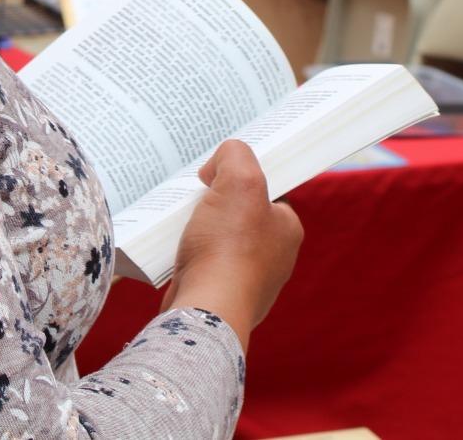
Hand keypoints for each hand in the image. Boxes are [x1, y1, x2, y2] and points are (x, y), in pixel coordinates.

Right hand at [161, 139, 302, 349]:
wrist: (206, 308)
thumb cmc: (228, 247)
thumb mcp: (239, 179)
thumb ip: (235, 154)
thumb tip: (217, 167)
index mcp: (288, 230)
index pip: (267, 191)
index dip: (240, 178)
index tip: (217, 177)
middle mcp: (274, 257)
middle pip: (239, 214)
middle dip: (215, 204)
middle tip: (196, 198)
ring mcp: (249, 281)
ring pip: (219, 240)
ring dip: (199, 230)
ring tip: (181, 222)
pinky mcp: (222, 296)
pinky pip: (204, 265)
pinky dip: (189, 256)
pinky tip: (175, 249)